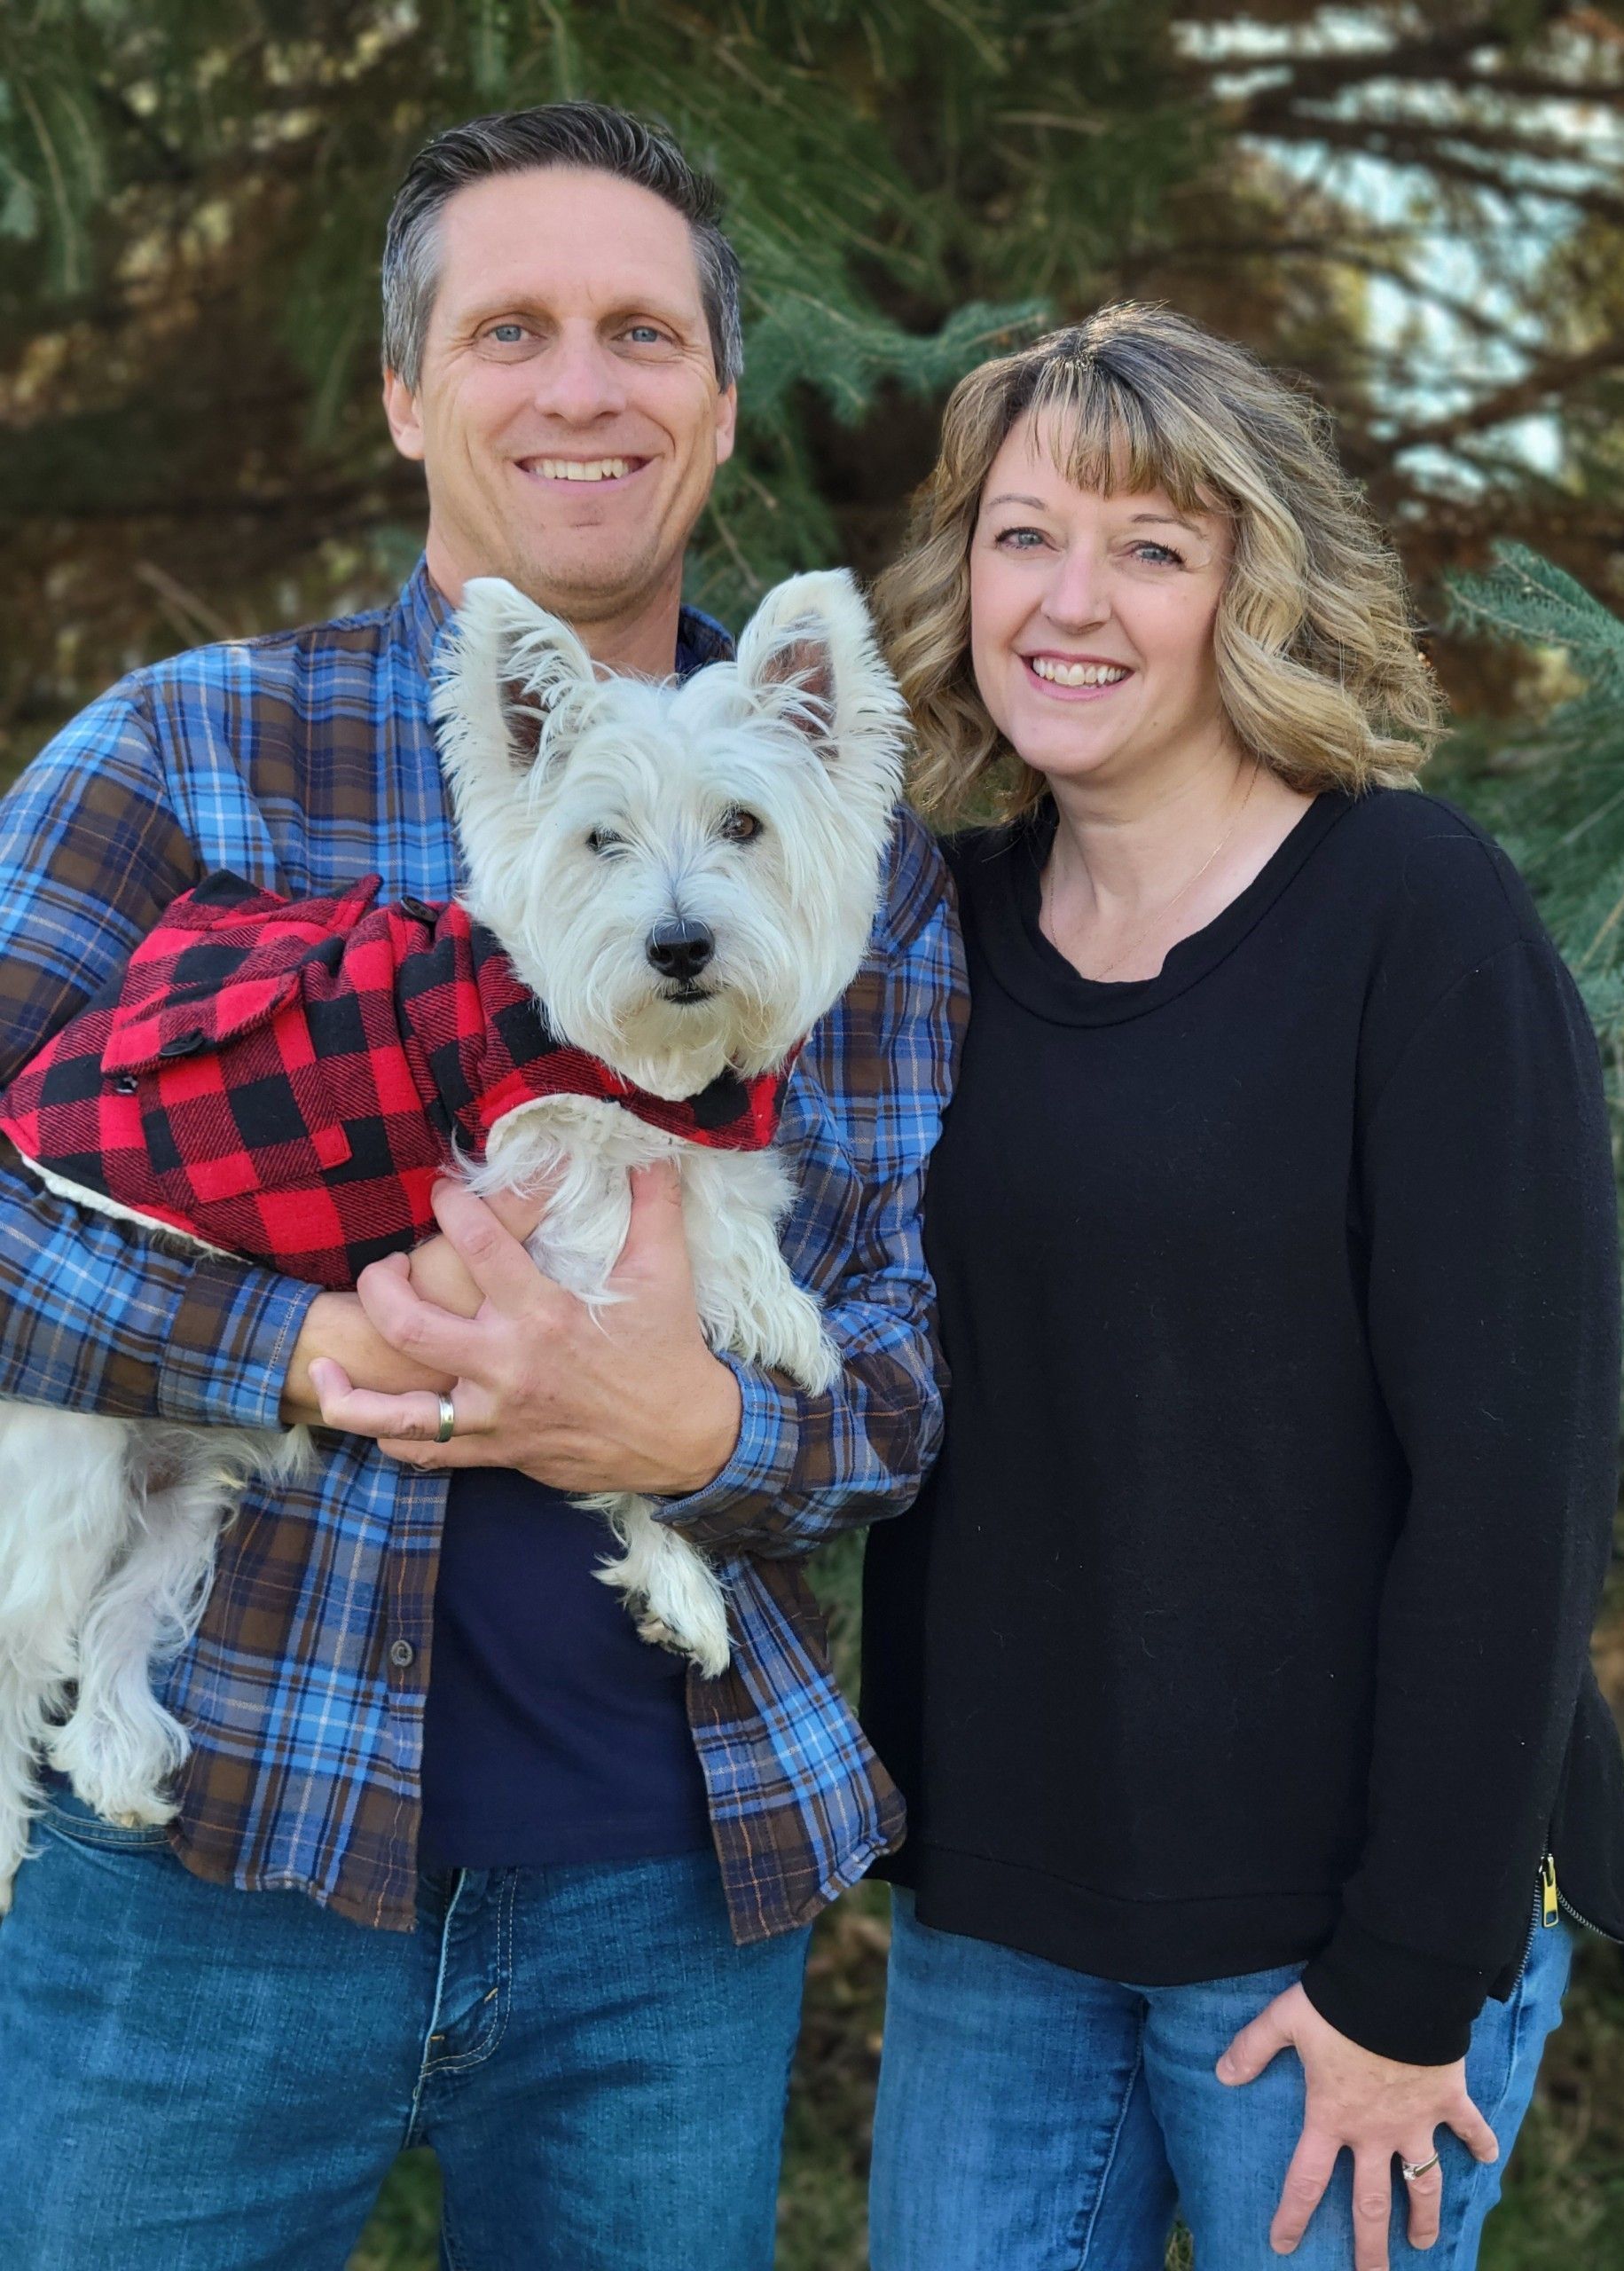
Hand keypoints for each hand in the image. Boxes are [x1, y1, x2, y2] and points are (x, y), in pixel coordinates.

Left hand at [305, 1167, 742, 1494]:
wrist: (684, 1440)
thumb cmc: (669, 1353)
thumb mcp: (665, 1273)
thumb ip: (652, 1206)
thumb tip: (652, 1149)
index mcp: (543, 1314)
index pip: (478, 1247)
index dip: (453, 1206)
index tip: (443, 1190)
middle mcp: (508, 1365)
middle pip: (409, 1324)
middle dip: (381, 1287)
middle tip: (387, 1268)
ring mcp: (496, 1415)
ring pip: (399, 1412)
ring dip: (352, 1394)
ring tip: (325, 1364)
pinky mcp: (498, 1451)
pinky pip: (427, 1452)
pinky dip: (391, 1438)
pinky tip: (373, 1416)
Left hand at [1217, 1983, 1497, 2266]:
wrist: (1399, 1988)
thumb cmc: (1338, 2004)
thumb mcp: (1285, 2020)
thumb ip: (1252, 2047)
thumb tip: (1220, 2073)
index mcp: (1332, 2116)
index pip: (1307, 2179)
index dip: (1294, 2215)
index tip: (1283, 2245)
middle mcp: (1376, 2131)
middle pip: (1372, 2204)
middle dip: (1371, 2247)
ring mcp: (1416, 2121)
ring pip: (1424, 2183)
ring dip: (1425, 2215)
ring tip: (1425, 2243)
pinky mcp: (1448, 2099)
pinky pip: (1469, 2127)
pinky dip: (1482, 2141)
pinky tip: (1490, 2158)